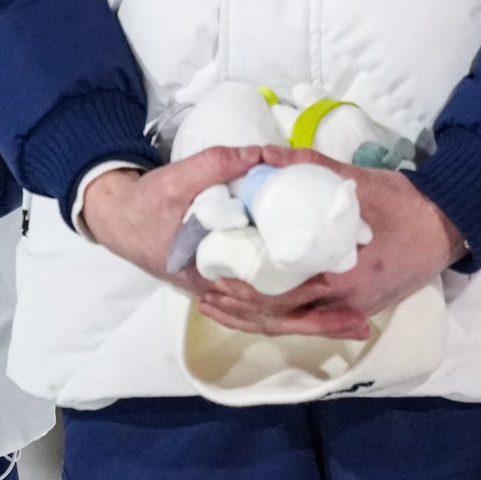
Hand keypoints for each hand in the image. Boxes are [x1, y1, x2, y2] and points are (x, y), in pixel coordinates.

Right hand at [75, 150, 366, 338]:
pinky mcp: (226, 286)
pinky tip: (319, 313)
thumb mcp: (178, 178)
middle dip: (318, 320)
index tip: (335, 286)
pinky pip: (263, 309)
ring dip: (311, 322)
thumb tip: (264, 155)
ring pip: (271, 318)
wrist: (119, 219)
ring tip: (352, 324)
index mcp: (211, 271)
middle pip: (275, 315)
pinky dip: (292, 314)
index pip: (262, 293)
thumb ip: (219, 164)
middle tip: (361, 322)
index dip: (299, 293)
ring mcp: (221, 292)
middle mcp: (219, 290)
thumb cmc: (148, 204)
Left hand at [233, 154, 463, 336]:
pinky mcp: (359, 309)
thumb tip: (263, 155)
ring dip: (258, 318)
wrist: (447, 226)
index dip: (241, 292)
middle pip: (279, 317)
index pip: (277, 295)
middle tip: (207, 295)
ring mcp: (352, 309)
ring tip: (223, 306)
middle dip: (241, 309)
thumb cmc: (402, 204)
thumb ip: (307, 169)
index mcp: (339, 275)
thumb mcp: (355, 183)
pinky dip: (285, 316)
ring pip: (294, 323)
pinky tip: (262, 307)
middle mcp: (343, 301)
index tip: (212, 280)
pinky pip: (313, 319)